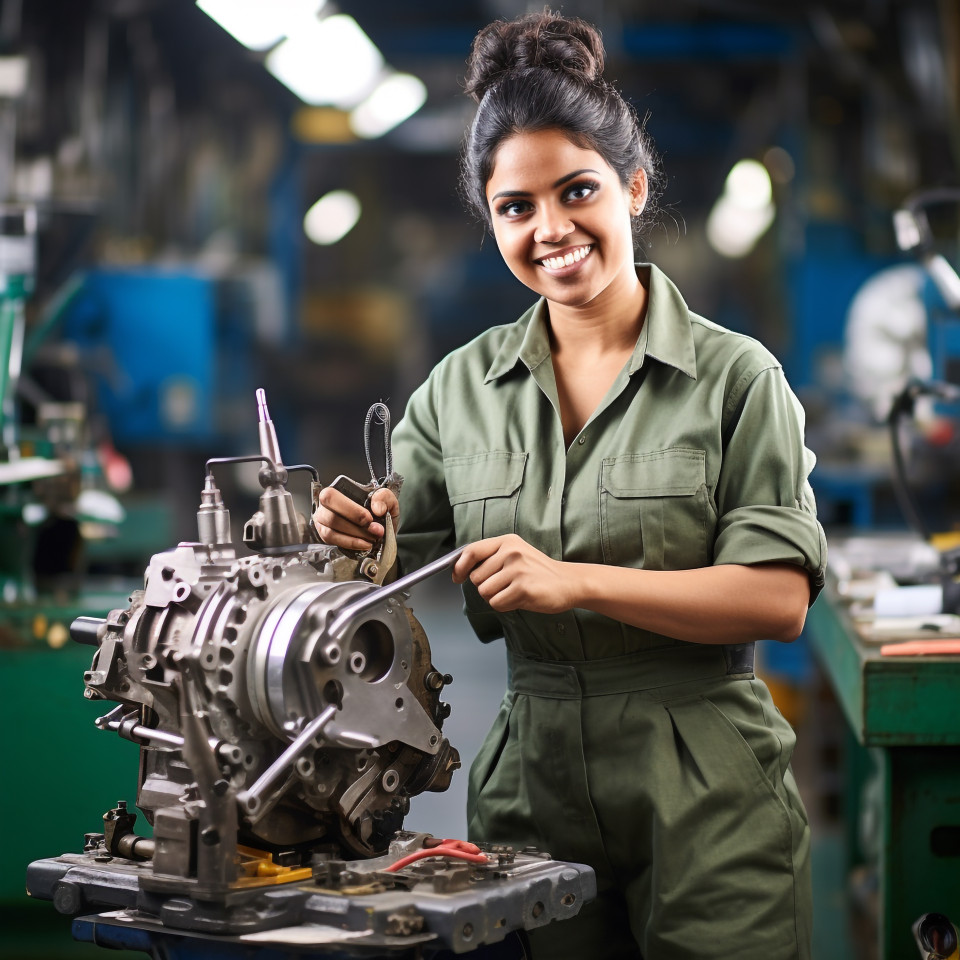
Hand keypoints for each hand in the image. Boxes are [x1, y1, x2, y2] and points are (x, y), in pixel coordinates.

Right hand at [313, 486, 398, 550]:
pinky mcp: (325, 534)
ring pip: (329, 532)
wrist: (380, 523)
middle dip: (354, 527)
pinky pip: (332, 541)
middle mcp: (325, 504)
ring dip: (353, 538)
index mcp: (338, 489)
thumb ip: (384, 498)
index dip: (350, 510)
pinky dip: (350, 544)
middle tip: (374, 531)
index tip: (369, 519)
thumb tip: (377, 509)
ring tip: (372, 539)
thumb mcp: (387, 499)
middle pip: (330, 516)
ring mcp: (323, 520)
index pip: (332, 497)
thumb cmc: (378, 508)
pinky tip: (364, 544)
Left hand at [452, 534, 575, 613]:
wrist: (568, 582)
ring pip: (484, 592)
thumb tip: (462, 568)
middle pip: (476, 578)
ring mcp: (517, 569)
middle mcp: (510, 552)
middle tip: (505, 586)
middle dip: (486, 586)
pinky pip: (497, 603)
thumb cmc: (539, 571)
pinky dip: (505, 606)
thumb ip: (492, 557)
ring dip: (496, 597)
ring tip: (514, 592)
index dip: (460, 567)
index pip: (471, 551)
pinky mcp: (522, 588)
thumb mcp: (516, 553)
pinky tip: (519, 599)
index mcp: (507, 541)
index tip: (457, 577)